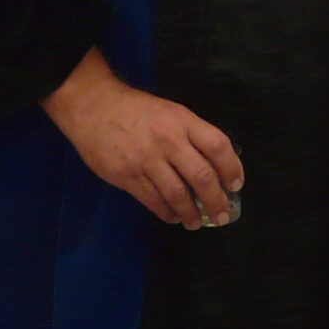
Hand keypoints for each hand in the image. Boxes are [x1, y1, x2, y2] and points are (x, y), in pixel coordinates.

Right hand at [44, 52, 242, 226]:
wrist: (93, 106)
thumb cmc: (135, 109)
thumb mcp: (169, 111)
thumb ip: (190, 135)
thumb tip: (213, 167)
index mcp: (182, 121)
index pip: (217, 146)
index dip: (232, 168)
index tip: (235, 184)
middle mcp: (168, 140)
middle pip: (202, 176)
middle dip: (216, 201)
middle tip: (222, 215)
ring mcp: (146, 160)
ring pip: (178, 195)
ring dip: (191, 213)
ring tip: (196, 222)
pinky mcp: (127, 176)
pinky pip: (153, 201)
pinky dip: (167, 213)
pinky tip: (173, 216)